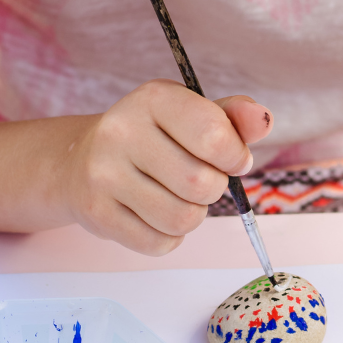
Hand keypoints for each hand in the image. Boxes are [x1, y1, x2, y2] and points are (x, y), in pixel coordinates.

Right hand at [61, 80, 273, 255]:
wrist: (78, 162)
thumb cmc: (150, 139)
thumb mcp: (188, 117)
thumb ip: (231, 120)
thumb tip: (264, 119)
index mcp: (152, 99)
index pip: (213, 135)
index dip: (235, 157)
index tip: (232, 160)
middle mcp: (122, 132)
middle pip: (201, 185)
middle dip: (212, 190)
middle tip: (197, 181)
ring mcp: (104, 174)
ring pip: (183, 219)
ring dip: (192, 216)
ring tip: (175, 198)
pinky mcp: (98, 213)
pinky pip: (160, 243)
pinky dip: (169, 237)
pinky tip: (153, 215)